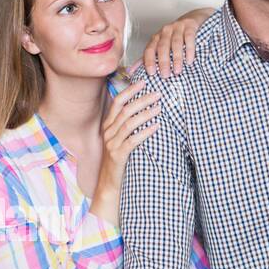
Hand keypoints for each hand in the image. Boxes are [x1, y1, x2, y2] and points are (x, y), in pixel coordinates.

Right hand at [88, 75, 160, 225]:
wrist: (109, 186)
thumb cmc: (118, 161)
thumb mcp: (119, 141)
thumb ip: (127, 126)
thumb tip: (143, 110)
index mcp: (108, 126)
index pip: (117, 102)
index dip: (130, 91)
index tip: (144, 82)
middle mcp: (108, 133)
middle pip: (125, 110)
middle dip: (142, 99)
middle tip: (158, 93)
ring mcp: (112, 144)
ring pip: (129, 123)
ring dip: (146, 113)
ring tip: (159, 108)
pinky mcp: (118, 156)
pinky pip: (132, 141)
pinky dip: (145, 132)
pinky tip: (156, 127)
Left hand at [142, 7, 214, 77]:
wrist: (193, 19)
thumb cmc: (175, 36)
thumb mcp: (161, 46)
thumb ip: (147, 58)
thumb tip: (131, 72)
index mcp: (156, 37)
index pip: (149, 49)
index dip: (148, 61)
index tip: (151, 73)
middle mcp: (165, 31)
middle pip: (162, 47)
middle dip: (163, 62)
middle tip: (165, 75)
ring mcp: (178, 27)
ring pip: (175, 43)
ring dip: (176, 58)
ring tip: (177, 71)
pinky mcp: (190, 26)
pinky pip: (189, 38)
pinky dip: (189, 50)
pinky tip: (189, 60)